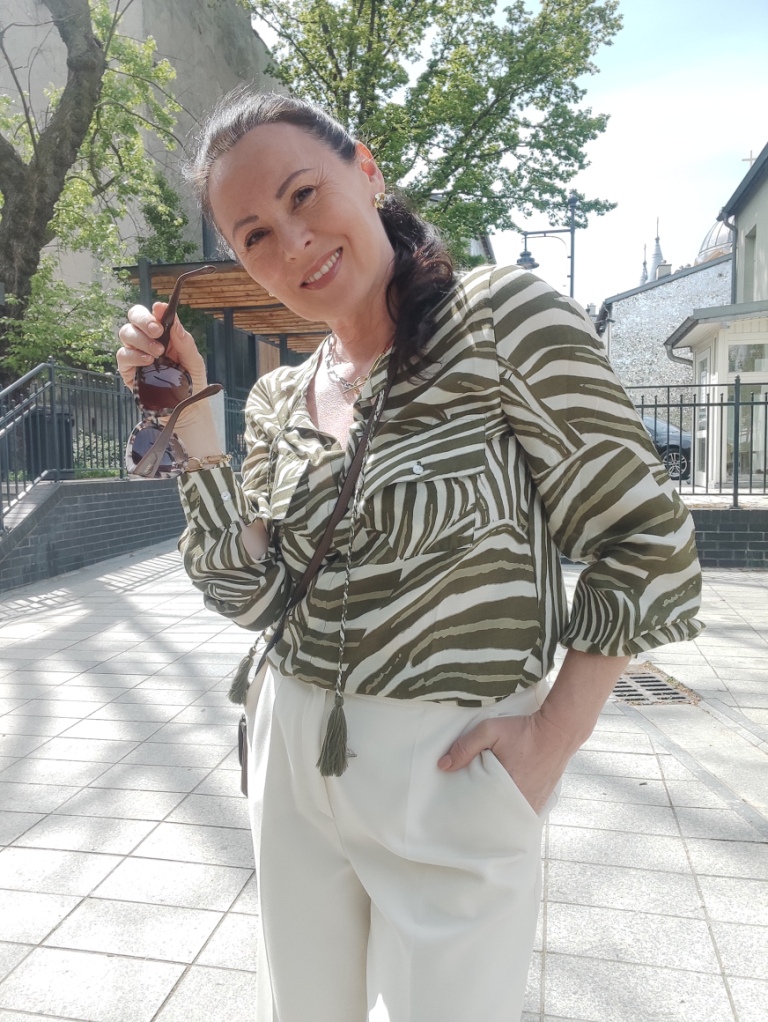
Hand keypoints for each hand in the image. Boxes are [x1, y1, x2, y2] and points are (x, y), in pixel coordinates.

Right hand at [117, 302, 209, 426]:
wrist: (186, 409)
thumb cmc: (191, 382)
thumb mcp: (195, 362)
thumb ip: (185, 343)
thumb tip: (176, 324)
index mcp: (164, 334)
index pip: (155, 314)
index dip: (156, 309)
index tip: (161, 309)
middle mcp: (147, 340)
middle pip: (135, 317)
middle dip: (144, 320)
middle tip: (157, 331)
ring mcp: (136, 354)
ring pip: (126, 333)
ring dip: (141, 339)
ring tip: (158, 352)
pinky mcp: (128, 370)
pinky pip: (123, 355)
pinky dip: (134, 355)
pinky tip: (148, 361)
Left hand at [438, 711, 572, 813]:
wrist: (558, 731)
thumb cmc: (523, 731)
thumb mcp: (490, 730)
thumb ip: (465, 746)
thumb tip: (443, 766)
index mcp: (507, 789)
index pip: (481, 810)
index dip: (468, 810)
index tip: (457, 808)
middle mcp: (522, 802)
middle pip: (495, 817)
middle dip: (481, 814)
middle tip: (467, 811)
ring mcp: (534, 804)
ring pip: (509, 818)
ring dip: (497, 814)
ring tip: (483, 810)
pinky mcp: (541, 801)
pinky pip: (521, 813)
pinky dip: (511, 811)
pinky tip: (501, 805)